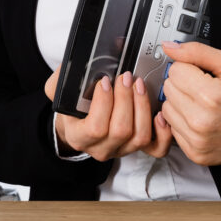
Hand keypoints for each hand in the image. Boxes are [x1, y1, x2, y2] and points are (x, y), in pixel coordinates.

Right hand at [44, 67, 172, 162]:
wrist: (80, 125)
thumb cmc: (73, 109)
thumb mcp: (59, 95)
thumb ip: (58, 83)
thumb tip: (66, 70)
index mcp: (80, 137)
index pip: (95, 128)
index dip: (104, 103)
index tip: (105, 81)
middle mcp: (101, 148)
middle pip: (121, 130)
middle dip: (126, 99)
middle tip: (126, 78)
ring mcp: (122, 150)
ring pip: (140, 136)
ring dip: (142, 107)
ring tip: (139, 86)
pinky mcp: (138, 148)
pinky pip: (156, 148)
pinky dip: (162, 132)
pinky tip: (159, 113)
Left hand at [159, 41, 220, 166]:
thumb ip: (197, 52)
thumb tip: (169, 47)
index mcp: (210, 95)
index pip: (175, 70)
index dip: (189, 68)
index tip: (202, 75)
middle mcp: (201, 120)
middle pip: (168, 89)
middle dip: (183, 85)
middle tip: (203, 89)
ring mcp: (197, 140)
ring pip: (166, 109)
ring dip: (180, 104)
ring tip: (202, 105)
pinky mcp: (194, 153)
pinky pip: (172, 129)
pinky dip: (183, 123)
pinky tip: (200, 120)